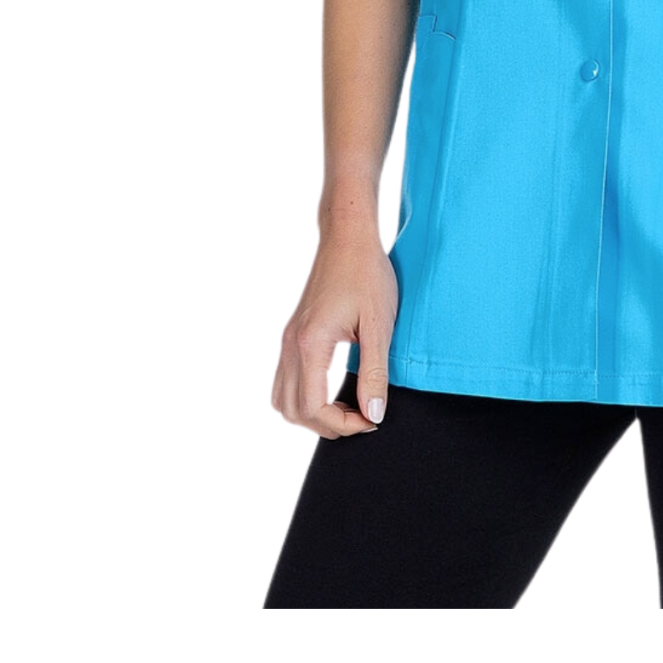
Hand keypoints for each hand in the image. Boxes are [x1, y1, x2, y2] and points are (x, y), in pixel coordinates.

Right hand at [271, 231, 398, 438]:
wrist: (348, 238)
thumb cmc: (367, 274)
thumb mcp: (378, 325)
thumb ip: (374, 373)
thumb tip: (373, 414)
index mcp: (310, 344)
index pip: (314, 408)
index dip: (344, 425)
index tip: (371, 421)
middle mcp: (291, 345)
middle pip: (294, 411)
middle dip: (328, 425)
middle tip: (363, 419)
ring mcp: (288, 340)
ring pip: (283, 399)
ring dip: (311, 414)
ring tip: (347, 409)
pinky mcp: (293, 334)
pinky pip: (285, 381)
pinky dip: (303, 397)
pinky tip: (331, 390)